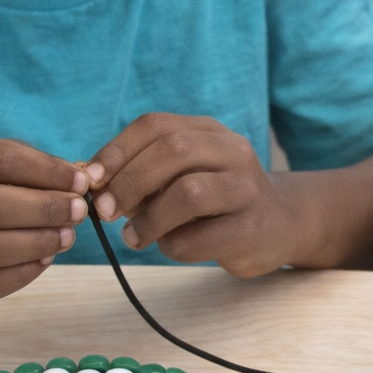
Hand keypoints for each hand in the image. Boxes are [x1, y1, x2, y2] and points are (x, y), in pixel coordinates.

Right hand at [0, 135, 86, 300]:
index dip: (46, 171)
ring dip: (36, 243)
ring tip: (67, 236)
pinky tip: (46, 259)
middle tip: (79, 212)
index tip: (82, 181)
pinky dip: (22, 275)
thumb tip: (83, 179)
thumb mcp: (4, 163)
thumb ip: (40, 167)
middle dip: (43, 210)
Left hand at [86, 114, 292, 275]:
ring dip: (149, 219)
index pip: (155, 125)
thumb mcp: (185, 174)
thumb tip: (91, 185)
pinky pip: (200, 238)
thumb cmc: (217, 201)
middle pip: (173, 151)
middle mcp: (233, 152)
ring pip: (189, 193)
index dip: (116, 150)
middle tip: (104, 211)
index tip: (91, 178)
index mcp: (210, 131)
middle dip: (128, 182)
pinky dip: (172, 246)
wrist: (281, 224)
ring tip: (133, 237)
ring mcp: (247, 190)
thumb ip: (145, 174)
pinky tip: (169, 247)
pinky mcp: (252, 229)